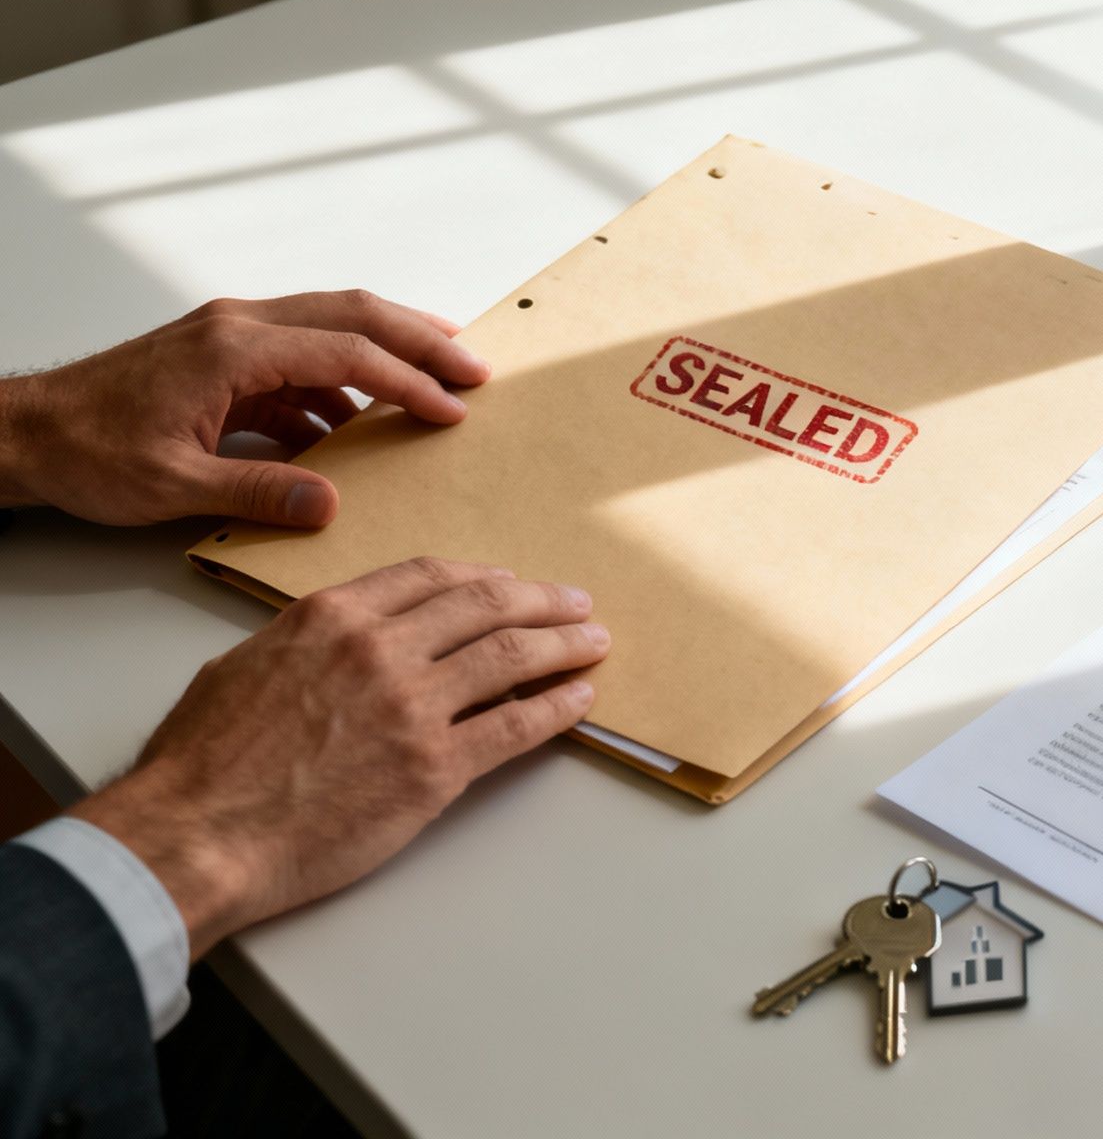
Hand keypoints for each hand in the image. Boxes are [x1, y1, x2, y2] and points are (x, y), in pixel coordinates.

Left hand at [0, 290, 486, 525]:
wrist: (24, 433)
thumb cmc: (85, 451)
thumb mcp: (173, 485)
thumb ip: (258, 494)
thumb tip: (330, 504)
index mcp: (233, 349)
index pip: (348, 354)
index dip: (409, 382)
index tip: (453, 408)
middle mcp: (238, 326)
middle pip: (354, 314)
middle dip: (422, 339)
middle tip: (475, 367)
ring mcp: (232, 336)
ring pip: (333, 325)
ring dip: (390, 351)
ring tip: (440, 378)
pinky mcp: (225, 357)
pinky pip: (304, 358)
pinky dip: (346, 381)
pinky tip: (363, 421)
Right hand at [71, 557, 609, 959]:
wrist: (198, 835)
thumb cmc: (203, 764)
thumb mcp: (244, 666)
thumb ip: (304, 642)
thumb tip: (337, 640)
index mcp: (332, 618)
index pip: (430, 577)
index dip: (482, 577)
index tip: (510, 582)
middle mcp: (381, 649)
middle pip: (485, 606)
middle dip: (541, 601)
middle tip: (576, 604)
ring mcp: (413, 707)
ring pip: (512, 657)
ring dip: (564, 645)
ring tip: (594, 642)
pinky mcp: (436, 768)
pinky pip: (516, 726)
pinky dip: (557, 708)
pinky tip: (580, 699)